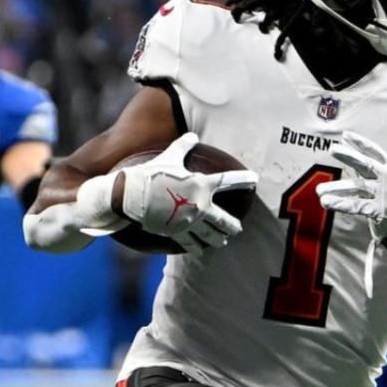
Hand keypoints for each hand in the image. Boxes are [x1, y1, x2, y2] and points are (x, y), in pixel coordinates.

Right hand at [119, 131, 257, 252]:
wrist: (131, 195)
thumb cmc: (151, 173)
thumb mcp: (169, 156)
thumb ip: (183, 145)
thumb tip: (192, 136)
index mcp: (201, 185)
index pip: (229, 181)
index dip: (244, 180)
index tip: (255, 180)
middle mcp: (200, 206)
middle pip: (225, 221)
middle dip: (234, 226)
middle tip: (238, 229)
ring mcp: (189, 222)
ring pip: (211, 237)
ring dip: (219, 239)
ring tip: (222, 241)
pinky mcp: (177, 233)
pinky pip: (191, 244)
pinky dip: (197, 247)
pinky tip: (200, 250)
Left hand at [319, 131, 386, 242]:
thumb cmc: (385, 198)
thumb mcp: (379, 179)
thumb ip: (364, 164)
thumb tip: (345, 141)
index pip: (375, 152)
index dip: (361, 143)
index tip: (346, 135)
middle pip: (367, 164)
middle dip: (349, 155)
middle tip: (332, 149)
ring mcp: (385, 195)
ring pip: (357, 187)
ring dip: (336, 188)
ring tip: (319, 190)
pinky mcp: (380, 211)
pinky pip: (356, 206)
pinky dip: (340, 204)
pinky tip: (327, 202)